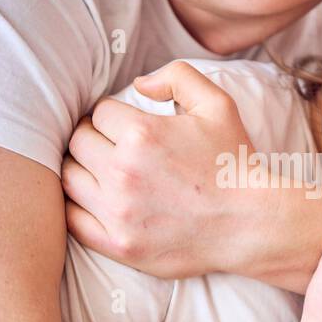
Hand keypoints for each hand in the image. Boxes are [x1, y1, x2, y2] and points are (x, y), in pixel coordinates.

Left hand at [62, 62, 253, 275]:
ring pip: (69, 178)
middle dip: (93, 138)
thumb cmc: (234, 163)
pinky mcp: (119, 244)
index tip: (125, 125)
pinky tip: (95, 199)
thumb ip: (177, 76)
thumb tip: (138, 84)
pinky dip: (76, 206)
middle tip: (111, 145)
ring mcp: (118, 212)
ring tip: (102, 170)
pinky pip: (72, 220)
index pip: (99, 113)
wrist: (252, 224)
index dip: (113, 115)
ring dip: (82, 168)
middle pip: (78, 142)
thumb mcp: (217, 104)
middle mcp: (123, 172)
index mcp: (142, 134)